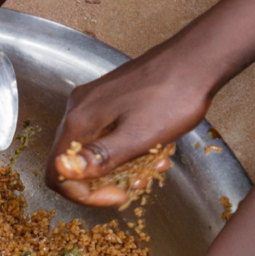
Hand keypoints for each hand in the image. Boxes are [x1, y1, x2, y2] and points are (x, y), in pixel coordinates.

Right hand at [45, 42, 214, 206]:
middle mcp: (79, 109)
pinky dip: (126, 148)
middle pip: (74, 162)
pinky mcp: (109, 98)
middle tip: (136, 184)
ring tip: (151, 166)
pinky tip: (153, 147)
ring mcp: (94, 101)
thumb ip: (98, 157)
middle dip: (105, 181)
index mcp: (79, 121)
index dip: (83, 194)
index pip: (57, 173)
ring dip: (120, 166)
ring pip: (94, 149)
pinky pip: (107, 133)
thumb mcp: (136, 137)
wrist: (197, 59)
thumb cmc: (171, 97)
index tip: (116, 196)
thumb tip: (63, 171)